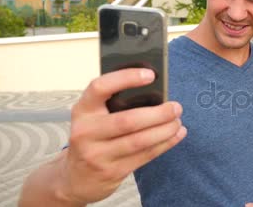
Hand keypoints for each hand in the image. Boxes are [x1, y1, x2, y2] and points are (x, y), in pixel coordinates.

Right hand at [56, 69, 185, 203]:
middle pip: (128, 120)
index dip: (126, 78)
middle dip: (158, 113)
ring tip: (178, 121)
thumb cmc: (92, 138)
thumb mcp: (93, 117)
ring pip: (139, 141)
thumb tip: (157, 90)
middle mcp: (86, 132)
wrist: (74, 179)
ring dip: (165, 130)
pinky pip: (144, 156)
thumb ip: (114, 103)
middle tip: (176, 107)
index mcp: (82, 110)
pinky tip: (176, 135)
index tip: (151, 75)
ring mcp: (97, 155)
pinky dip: (165, 144)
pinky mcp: (111, 172)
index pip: (100, 88)